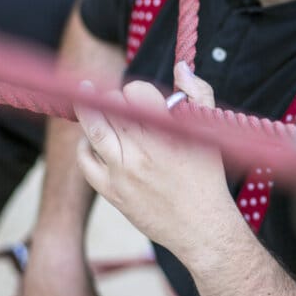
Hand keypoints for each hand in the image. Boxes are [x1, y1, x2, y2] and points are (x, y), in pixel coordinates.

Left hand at [75, 62, 229, 254]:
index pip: (136, 93)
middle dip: (111, 98)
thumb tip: (181, 67)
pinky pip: (85, 159)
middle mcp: (143, 151)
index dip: (135, 90)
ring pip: (94, 128)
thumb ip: (198, 93)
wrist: (202, 228)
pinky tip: (93, 139)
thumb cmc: (207, 177)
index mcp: (169, 133)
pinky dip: (85, 144)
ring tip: (88, 99)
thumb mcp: (210, 132)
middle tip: (115, 99)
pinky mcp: (111, 191)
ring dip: (89, 110)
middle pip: (111, 107)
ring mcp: (124, 172)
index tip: (140, 97)